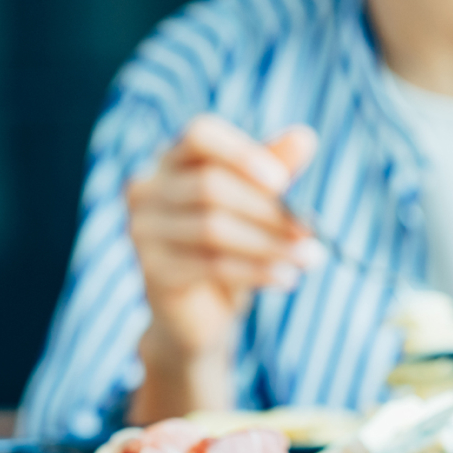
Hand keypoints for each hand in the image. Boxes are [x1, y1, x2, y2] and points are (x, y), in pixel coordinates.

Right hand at [126, 115, 319, 419]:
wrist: (199, 316)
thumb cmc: (227, 250)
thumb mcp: (253, 206)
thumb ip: (272, 170)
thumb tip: (305, 137)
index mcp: (171, 161)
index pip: (199, 135)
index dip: (241, 153)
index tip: (282, 182)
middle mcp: (147, 190)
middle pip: (211, 185)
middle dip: (267, 209)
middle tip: (309, 230)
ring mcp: (143, 231)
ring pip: (213, 227)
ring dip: (269, 243)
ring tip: (309, 257)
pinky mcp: (152, 271)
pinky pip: (211, 265)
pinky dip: (255, 270)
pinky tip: (286, 278)